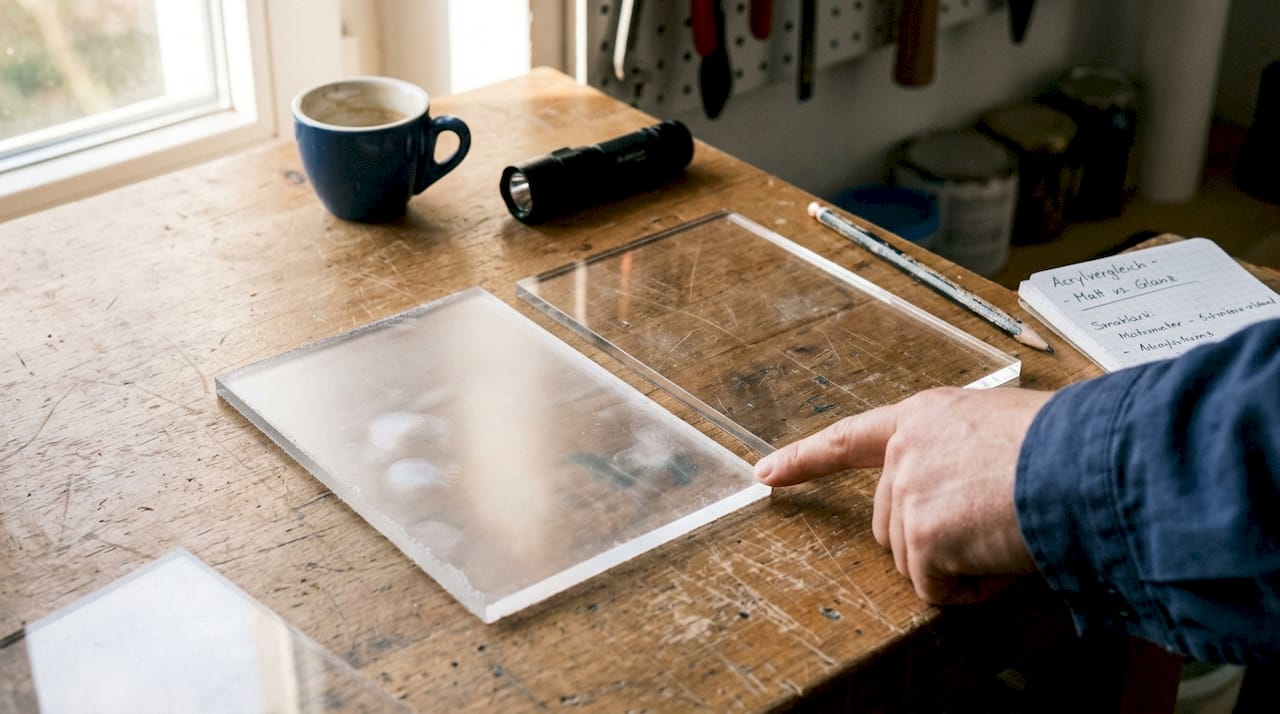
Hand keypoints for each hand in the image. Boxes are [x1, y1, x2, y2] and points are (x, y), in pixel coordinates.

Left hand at [754, 387, 1053, 603]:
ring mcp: (908, 492)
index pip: (847, 439)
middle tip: (992, 527)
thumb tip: (972, 494)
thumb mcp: (1004, 428)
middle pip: (890, 522)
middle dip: (933, 540)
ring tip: (1005, 536)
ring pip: (913, 559)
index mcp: (924, 417)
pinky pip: (934, 588)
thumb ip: (964, 455)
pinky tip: (1002, 558)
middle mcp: (905, 450)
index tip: (764, 473)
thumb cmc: (1068, 446)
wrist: (1089, 464)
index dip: (803, 459)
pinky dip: (969, 590)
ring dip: (956, 564)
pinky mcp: (922, 535)